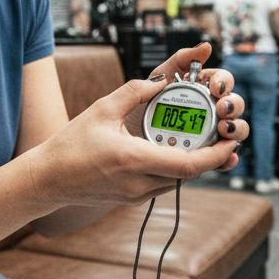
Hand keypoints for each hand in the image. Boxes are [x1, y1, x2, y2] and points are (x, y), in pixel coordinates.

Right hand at [28, 42, 247, 209]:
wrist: (48, 179)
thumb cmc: (70, 145)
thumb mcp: (102, 109)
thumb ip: (135, 91)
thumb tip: (161, 80)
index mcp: (134, 159)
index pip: (189, 164)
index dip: (216, 155)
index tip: (230, 142)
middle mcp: (139, 183)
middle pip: (189, 174)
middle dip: (210, 156)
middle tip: (221, 135)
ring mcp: (136, 194)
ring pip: (178, 180)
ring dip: (193, 162)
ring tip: (202, 140)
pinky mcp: (132, 198)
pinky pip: (164, 184)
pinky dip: (175, 169)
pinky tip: (175, 151)